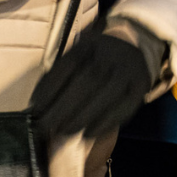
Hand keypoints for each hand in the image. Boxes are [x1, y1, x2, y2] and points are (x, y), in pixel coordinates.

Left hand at [30, 28, 153, 137]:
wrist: (137, 42)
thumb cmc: (97, 56)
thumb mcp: (79, 54)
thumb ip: (60, 74)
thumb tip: (37, 106)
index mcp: (92, 44)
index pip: (69, 64)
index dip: (50, 88)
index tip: (35, 110)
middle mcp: (112, 54)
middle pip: (87, 81)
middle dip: (62, 108)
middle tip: (45, 128)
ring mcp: (129, 69)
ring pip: (105, 94)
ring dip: (81, 118)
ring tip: (63, 132)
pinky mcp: (141, 86)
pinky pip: (124, 107)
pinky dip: (104, 123)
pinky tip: (87, 134)